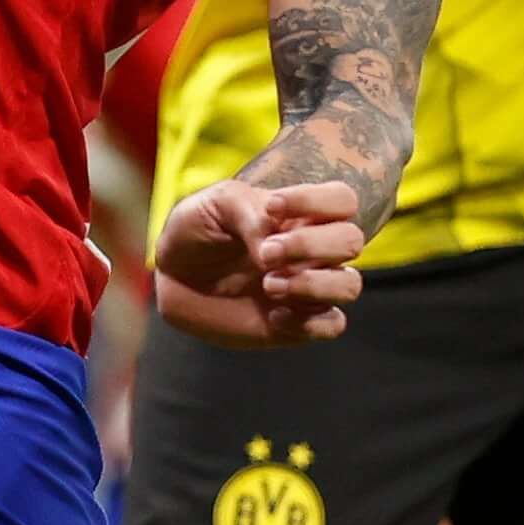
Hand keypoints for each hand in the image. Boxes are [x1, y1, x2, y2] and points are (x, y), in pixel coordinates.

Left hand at [152, 177, 369, 345]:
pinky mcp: (297, 324)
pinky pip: (332, 325)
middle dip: (310, 245)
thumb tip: (274, 252)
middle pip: (351, 239)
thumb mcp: (216, 205)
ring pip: (349, 285)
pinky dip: (309, 322)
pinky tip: (273, 315)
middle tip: (265, 254)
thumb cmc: (197, 231)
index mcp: (300, 213)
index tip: (272, 207)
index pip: (342, 200)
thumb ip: (251, 215)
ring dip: (314, 284)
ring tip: (269, 285)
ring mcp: (307, 287)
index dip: (318, 202)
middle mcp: (312, 250)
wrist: (172, 277)